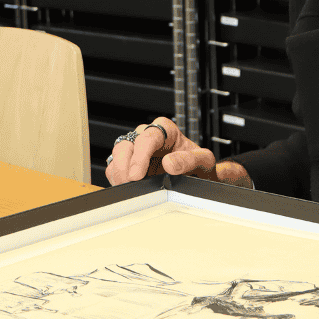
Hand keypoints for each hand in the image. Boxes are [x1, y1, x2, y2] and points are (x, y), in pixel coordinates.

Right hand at [104, 116, 252, 187]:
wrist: (197, 175)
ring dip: (119, 173)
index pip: (147, 137)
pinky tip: (127, 187)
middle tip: (130, 184)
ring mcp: (137, 148)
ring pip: (117, 155)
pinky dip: (116, 178)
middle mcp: (148, 135)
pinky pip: (114, 167)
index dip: (140, 156)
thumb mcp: (204, 161)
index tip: (137, 175)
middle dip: (125, 167)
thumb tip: (169, 163)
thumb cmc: (199, 165)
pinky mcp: (129, 162)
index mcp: (166, 129)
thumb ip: (190, 160)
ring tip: (128, 188)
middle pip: (126, 145)